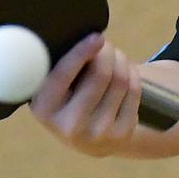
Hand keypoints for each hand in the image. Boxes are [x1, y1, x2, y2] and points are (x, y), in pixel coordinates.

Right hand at [29, 32, 143, 156]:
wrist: (89, 141)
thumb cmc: (67, 101)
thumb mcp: (52, 89)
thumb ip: (59, 67)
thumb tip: (86, 38)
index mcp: (44, 109)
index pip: (63, 74)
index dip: (81, 52)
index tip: (96, 36)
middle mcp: (70, 125)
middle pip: (100, 73)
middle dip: (107, 51)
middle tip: (105, 44)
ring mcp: (98, 133)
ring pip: (120, 79)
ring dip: (121, 59)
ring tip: (114, 56)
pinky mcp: (122, 135)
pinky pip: (134, 91)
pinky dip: (132, 73)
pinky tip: (126, 71)